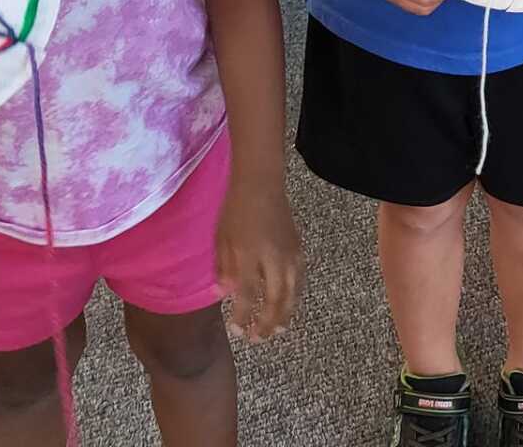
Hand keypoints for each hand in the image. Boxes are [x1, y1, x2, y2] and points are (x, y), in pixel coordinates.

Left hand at [214, 179, 301, 343]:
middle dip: (266, 322)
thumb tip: (224, 294)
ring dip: (284, 314)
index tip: (236, 330)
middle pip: (274, 299)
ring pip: (292, 292)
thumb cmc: (235, 209)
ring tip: (277, 330)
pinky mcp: (298, 249)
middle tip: (258, 338)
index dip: (242, 316)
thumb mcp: (222, 239)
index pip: (247, 295)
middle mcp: (273, 258)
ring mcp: (289, 254)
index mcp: (250, 255)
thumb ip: (224, 268)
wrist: (260, 183)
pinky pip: (300, 279)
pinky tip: (290, 303)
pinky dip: (294, 296)